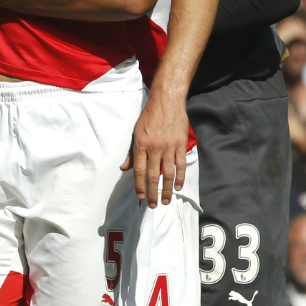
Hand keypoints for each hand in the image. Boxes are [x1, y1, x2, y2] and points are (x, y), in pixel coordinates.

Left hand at [120, 91, 187, 207]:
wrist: (167, 100)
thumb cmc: (150, 115)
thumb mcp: (136, 132)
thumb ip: (131, 152)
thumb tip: (125, 168)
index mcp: (141, 144)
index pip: (138, 171)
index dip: (139, 186)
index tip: (141, 197)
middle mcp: (154, 148)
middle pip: (152, 176)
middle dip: (152, 192)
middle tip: (153, 205)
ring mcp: (168, 147)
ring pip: (167, 173)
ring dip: (167, 189)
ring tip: (166, 200)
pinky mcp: (180, 144)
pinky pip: (180, 164)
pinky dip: (180, 177)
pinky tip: (178, 186)